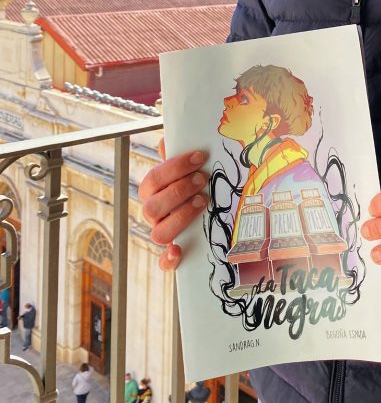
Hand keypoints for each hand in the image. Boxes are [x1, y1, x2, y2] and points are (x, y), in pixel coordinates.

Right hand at [138, 138, 208, 270]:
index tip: (199, 157)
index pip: (154, 179)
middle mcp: (153, 213)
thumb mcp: (188, 167)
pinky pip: (164, 263)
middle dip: (179, 191)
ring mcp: (162, 232)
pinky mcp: (173, 253)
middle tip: (202, 179)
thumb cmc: (194, 181)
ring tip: (203, 201)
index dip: (175, 167)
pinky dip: (168, 259)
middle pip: (153, 207)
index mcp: (151, 190)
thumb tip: (168, 140)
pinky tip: (179, 250)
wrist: (206, 208)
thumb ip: (177, 154)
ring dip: (180, 217)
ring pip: (158, 233)